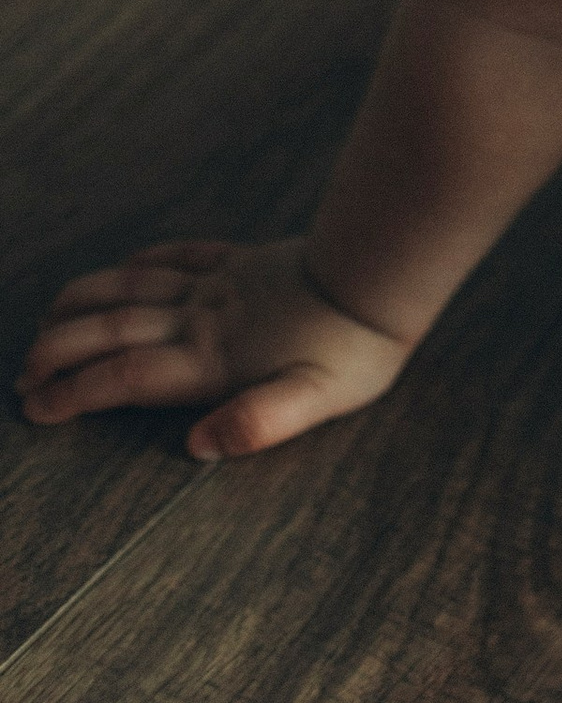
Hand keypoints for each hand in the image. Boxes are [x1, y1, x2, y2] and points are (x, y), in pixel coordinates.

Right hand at [17, 237, 415, 459]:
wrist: (383, 273)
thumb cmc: (355, 347)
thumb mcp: (318, 399)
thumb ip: (258, 422)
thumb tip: (197, 448)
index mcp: (211, 359)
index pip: (124, 377)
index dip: (75, 393)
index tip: (35, 408)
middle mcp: (203, 318)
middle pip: (113, 330)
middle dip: (61, 351)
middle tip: (23, 374)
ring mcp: (220, 285)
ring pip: (134, 285)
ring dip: (86, 302)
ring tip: (50, 317)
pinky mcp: (243, 261)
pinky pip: (180, 254)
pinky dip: (143, 260)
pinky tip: (128, 263)